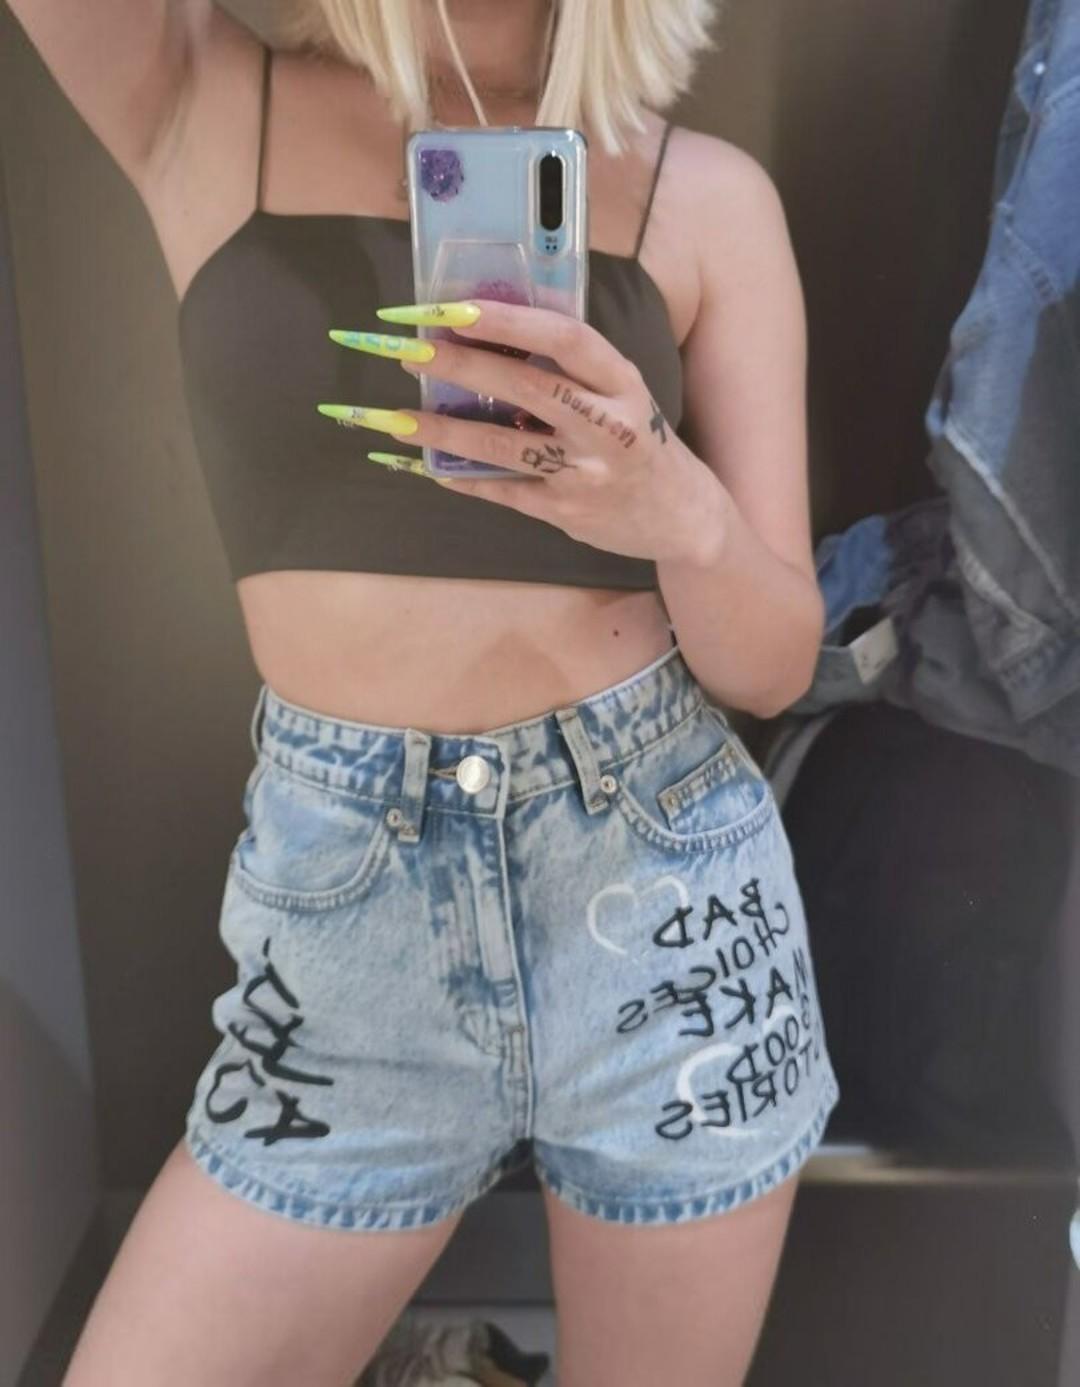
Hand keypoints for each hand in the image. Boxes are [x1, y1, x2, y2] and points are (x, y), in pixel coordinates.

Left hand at [318, 299, 726, 566]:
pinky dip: (463, 477)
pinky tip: (426, 464)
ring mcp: (587, 473)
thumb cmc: (638, 441)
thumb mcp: (621, 394)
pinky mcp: (567, 512)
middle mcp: (609, 425)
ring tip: (395, 417)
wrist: (680, 516)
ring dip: (445, 429)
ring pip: (506, 445)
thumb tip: (484, 334)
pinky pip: (504, 489)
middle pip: (529, 386)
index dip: (509, 320)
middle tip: (410, 350)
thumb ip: (569, 369)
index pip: (566, 338)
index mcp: (623, 382)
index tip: (455, 308)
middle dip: (464, 365)